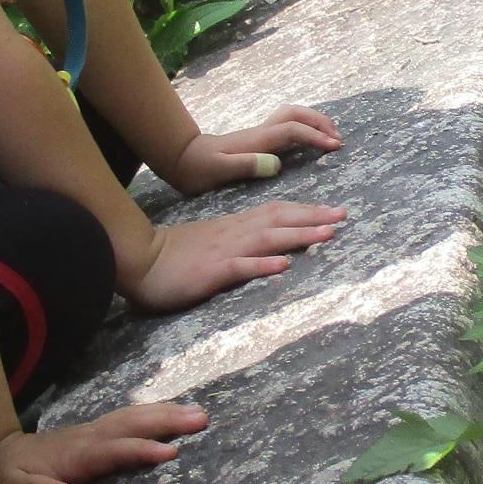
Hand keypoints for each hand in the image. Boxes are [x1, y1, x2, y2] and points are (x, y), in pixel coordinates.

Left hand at [0, 403, 210, 483]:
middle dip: (165, 419)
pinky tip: (172, 419)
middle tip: (201, 417)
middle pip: (130, 422)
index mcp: (71, 455)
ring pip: (132, 417)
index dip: (139, 450)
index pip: (111, 449)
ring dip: (165, 414)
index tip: (170, 452)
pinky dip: (153, 417)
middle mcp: (85, 439)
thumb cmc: (0, 482)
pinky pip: (128, 422)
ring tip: (199, 414)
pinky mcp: (93, 437)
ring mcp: (90, 434)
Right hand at [125, 203, 346, 311]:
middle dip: (313, 217)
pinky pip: (239, 268)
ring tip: (327, 235)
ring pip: (267, 240)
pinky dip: (262, 266)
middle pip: (279, 220)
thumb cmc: (174, 255)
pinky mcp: (210, 273)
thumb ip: (238, 241)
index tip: (333, 211)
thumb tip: (267, 247)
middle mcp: (234, 234)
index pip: (275, 212)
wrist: (139, 260)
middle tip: (343, 215)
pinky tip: (282, 267)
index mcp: (234, 227)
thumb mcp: (211, 242)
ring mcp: (223, 252)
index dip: (305, 211)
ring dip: (298, 236)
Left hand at [165, 107, 342, 195]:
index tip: (333, 147)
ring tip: (330, 136)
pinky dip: (303, 128)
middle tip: (338, 138)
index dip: (315, 136)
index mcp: (256, 140)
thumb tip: (276, 164)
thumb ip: (245, 165)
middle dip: (320, 122)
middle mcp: (260, 132)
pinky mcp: (255, 140)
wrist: (179, 158)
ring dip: (313, 121)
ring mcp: (258, 134)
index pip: (292, 131)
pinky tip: (308, 141)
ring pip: (291, 116)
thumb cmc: (197, 168)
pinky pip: (286, 126)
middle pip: (295, 115)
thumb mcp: (217, 169)